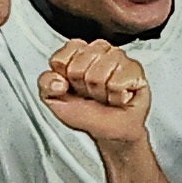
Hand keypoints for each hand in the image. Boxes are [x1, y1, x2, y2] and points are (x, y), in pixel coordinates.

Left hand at [28, 32, 150, 157]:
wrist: (111, 132)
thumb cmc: (86, 112)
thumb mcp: (55, 100)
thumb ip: (46, 84)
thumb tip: (57, 80)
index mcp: (75, 53)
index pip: (60, 58)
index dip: (64, 79)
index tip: (71, 87)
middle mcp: (97, 50)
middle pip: (78, 67)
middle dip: (82, 88)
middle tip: (90, 94)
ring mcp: (117, 57)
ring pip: (98, 75)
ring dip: (100, 93)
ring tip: (105, 95)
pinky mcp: (135, 68)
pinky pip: (117, 83)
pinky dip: (115, 97)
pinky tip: (118, 96)